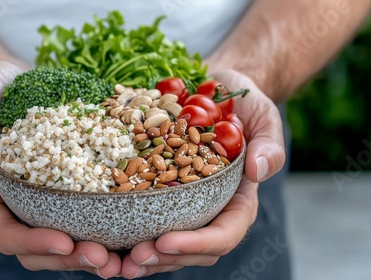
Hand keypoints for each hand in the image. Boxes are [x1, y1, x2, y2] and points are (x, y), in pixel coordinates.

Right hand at [0, 61, 120, 277]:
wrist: (20, 82)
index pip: (4, 231)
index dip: (32, 243)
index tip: (64, 243)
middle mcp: (17, 203)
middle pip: (39, 248)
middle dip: (71, 259)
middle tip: (104, 259)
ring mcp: (46, 200)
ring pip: (67, 240)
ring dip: (94, 254)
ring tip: (123, 260)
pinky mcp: (72, 188)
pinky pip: (89, 215)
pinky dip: (109, 229)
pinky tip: (135, 234)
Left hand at [120, 69, 285, 277]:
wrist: (217, 92)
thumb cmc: (245, 107)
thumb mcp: (265, 119)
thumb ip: (269, 145)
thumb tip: (259, 171)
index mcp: (238, 201)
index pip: (224, 234)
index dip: (197, 244)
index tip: (166, 240)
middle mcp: (211, 209)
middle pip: (192, 249)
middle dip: (163, 259)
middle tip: (132, 259)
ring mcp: (185, 205)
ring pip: (166, 244)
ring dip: (141, 256)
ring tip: (112, 261)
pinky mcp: (161, 193)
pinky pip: (145, 220)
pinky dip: (125, 232)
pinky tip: (100, 236)